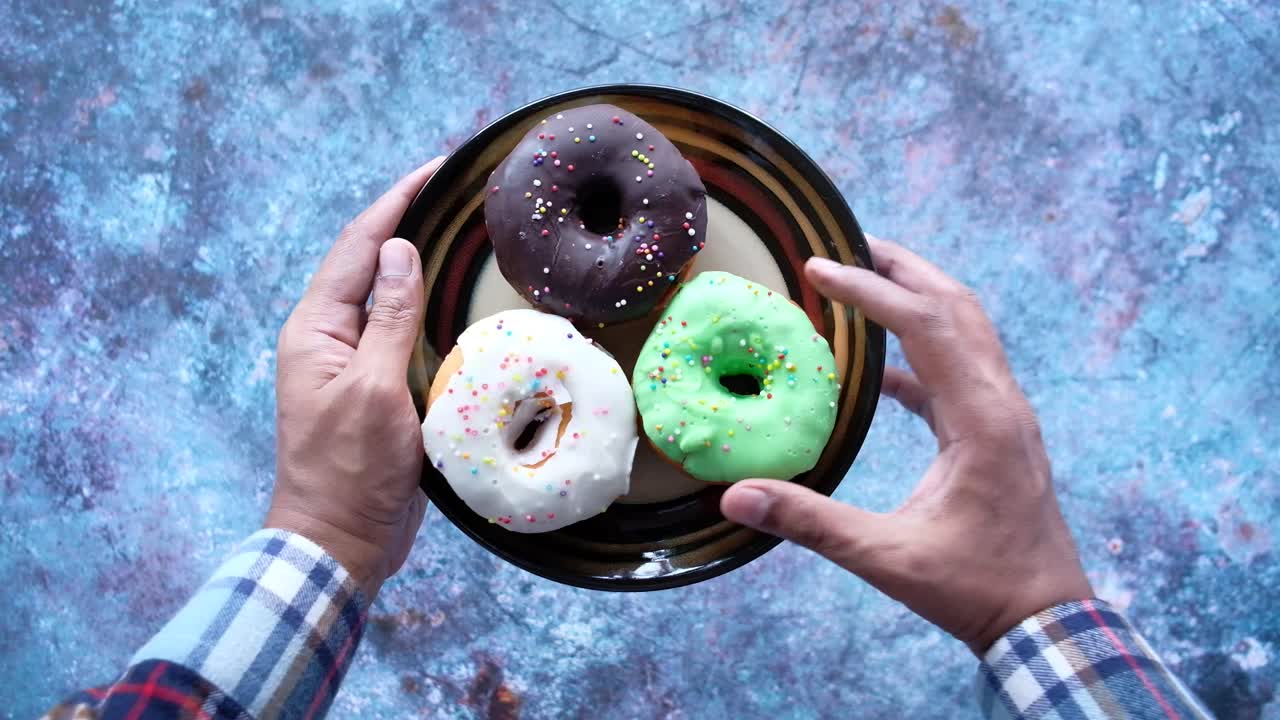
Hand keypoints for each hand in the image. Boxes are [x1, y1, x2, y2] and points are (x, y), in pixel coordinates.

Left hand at [268, 157, 441, 598]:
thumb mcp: (374, 390)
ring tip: (467, 234)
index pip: (359, 246)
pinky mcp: (378, 388)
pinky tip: (460, 302)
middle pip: (373, 264)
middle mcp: (330, 337)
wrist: (340, 540)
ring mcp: (353, 363)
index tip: (438, 169)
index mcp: (316, 328)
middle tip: (461, 193)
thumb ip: (388, 319)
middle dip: (411, 222)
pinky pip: (403, 333)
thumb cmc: (351, 470)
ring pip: (390, 297)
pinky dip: (430, 309)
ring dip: (423, 264)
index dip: (397, 202)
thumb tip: (400, 250)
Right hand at [721, 237, 1091, 652]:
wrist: (1045, 620)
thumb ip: (811, 522)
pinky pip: (961, 367)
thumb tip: (736, 496)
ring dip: (918, 296)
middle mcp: (1001, 402)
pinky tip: (882, 369)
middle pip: (957, 305)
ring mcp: (1006, 415)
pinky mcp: (999, 432)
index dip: (869, 290)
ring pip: (967, 328)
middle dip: (902, 267)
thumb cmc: (974, 590)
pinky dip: (921, 347)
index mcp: (980, 419)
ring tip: (865, 278)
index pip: (926, 324)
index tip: (818, 268)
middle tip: (847, 242)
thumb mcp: (886, 557)